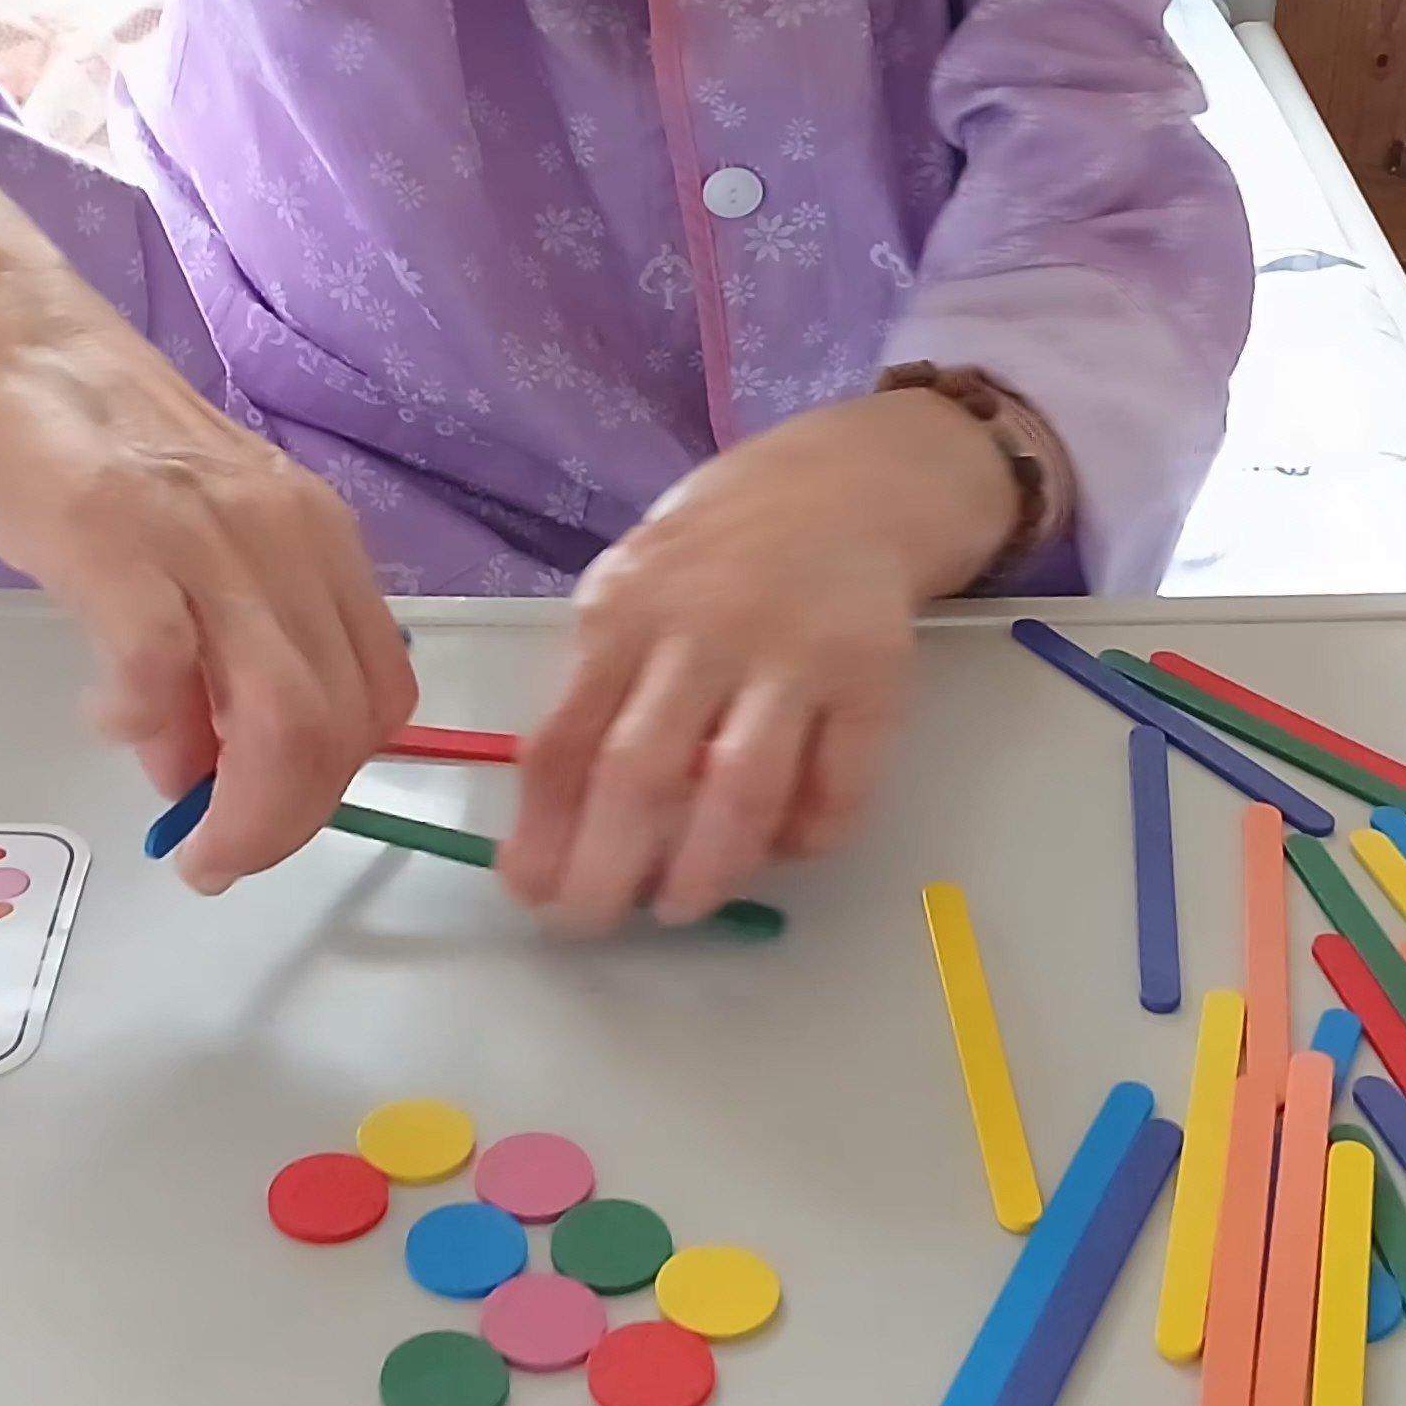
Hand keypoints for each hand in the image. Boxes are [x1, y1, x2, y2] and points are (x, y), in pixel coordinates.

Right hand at [0, 221, 415, 895]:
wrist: (1, 330)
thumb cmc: (88, 441)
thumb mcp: (188, 546)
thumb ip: (213, 651)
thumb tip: (199, 767)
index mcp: (316, 538)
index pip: (376, 696)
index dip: (329, 785)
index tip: (260, 821)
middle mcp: (284, 535)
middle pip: (339, 722)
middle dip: (285, 820)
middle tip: (214, 855)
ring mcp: (203, 532)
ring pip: (281, 711)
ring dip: (238, 805)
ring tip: (179, 828)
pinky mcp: (113, 534)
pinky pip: (163, 666)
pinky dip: (145, 722)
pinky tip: (108, 717)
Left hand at [500, 387, 1026, 934]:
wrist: (850, 480)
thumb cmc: (720, 550)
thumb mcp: (635, 587)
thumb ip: (598, 682)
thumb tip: (552, 823)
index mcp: (626, 611)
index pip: (564, 738)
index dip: (542, 830)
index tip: (530, 890)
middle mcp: (705, 630)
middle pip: (640, 772)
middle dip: (605, 869)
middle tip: (591, 924)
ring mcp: (795, 654)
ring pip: (741, 790)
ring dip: (706, 869)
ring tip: (681, 906)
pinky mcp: (876, 677)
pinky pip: (839, 788)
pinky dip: (806, 838)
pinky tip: (780, 850)